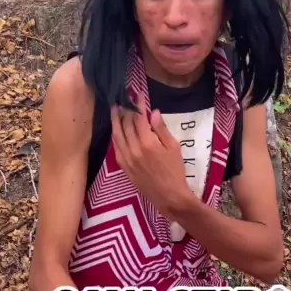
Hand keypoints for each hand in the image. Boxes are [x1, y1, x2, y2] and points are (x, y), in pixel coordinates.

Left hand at [111, 94, 192, 217]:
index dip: (138, 105)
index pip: (139, 118)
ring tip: (115, 109)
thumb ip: (161, 129)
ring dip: (115, 121)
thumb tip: (154, 112)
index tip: (138, 95)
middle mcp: (134, 149)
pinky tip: (116, 129)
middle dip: (125, 110)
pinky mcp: (124, 166)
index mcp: (148, 143)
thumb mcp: (173, 147)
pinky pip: (116, 147)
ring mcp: (127, 158)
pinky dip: (115, 136)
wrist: (169, 196)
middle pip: (126, 125)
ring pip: (117, 135)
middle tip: (125, 99)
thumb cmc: (175, 170)